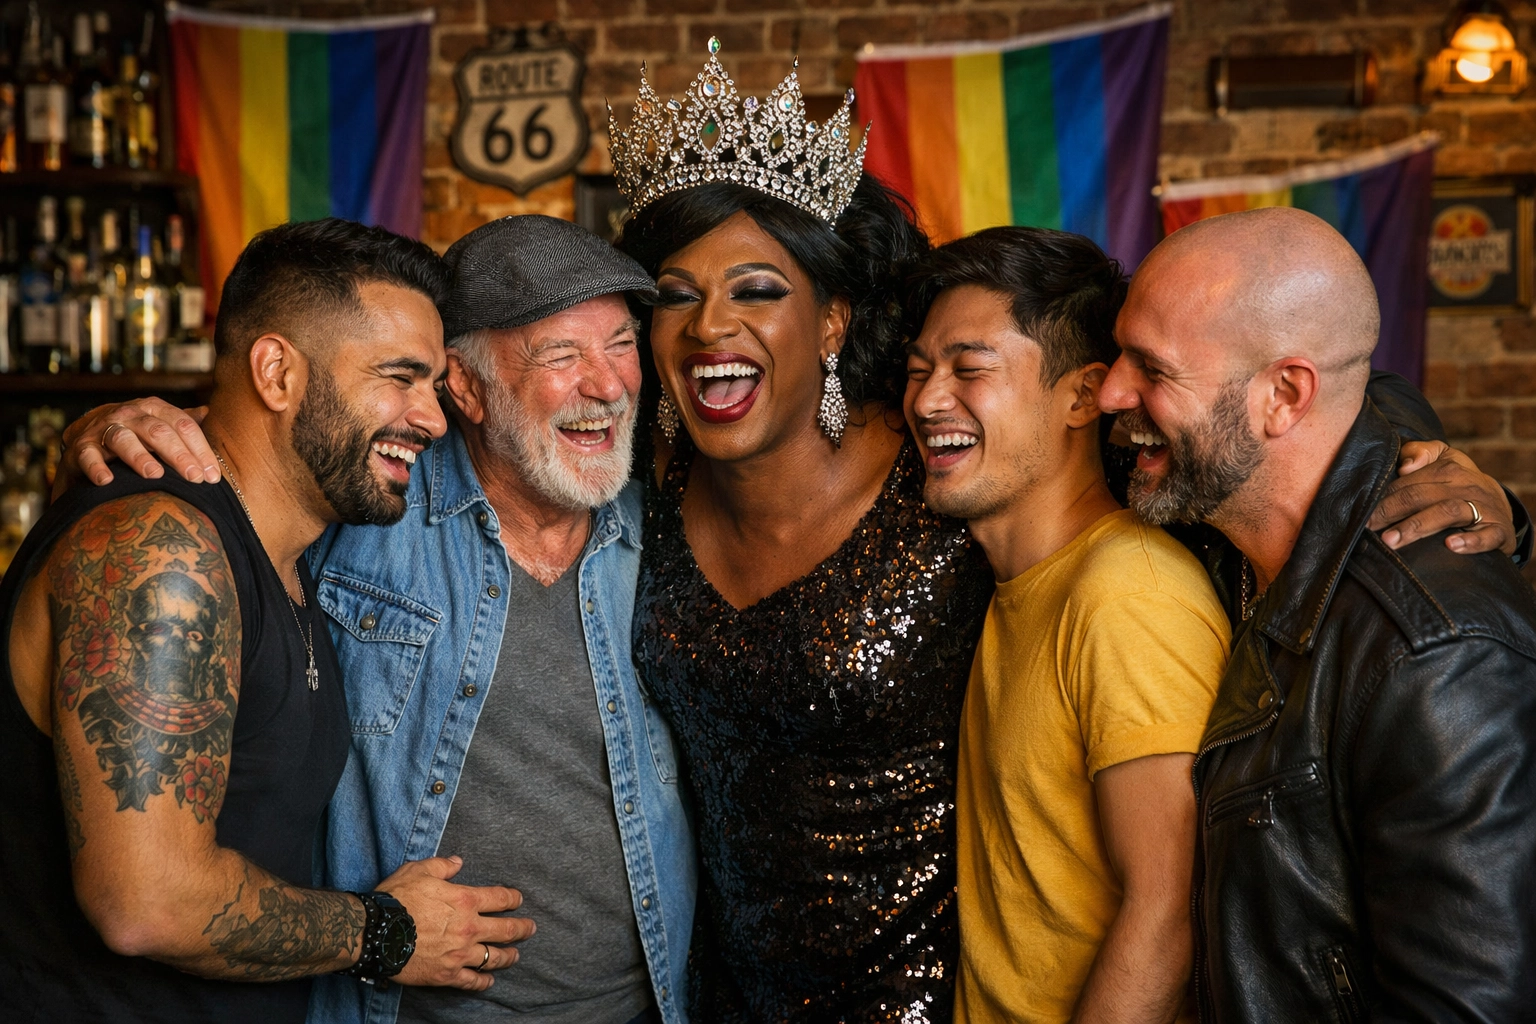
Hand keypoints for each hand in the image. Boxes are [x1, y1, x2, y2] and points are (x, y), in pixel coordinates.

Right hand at [59, 398, 216, 492]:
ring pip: (124, 439)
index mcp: (154, 408)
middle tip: (194, 478)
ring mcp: (104, 428)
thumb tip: (208, 412)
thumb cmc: (134, 432)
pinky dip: (96, 467)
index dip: (200, 450)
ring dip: (140, 457)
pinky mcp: (82, 447)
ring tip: (155, 475)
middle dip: (178, 455)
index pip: (183, 425)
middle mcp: (130, 414)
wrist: (86, 433)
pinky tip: (107, 481)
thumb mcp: (159, 422)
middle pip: (158, 431)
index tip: (213, 476)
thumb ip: (183, 422)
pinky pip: (88, 455)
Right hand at [376, 856, 534, 991]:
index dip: (513, 899)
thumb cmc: (397, 899)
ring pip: (493, 957)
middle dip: (522, 929)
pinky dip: (482, 982)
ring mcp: (459, 954)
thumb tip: (457, 862)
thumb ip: (442, 866)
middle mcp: (469, 928)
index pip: (500, 899)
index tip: (519, 900)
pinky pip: (471, 981)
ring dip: (508, 956)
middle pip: (505, 930)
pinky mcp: (446, 974)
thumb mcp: (419, 871)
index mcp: (465, 900)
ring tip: (515, 955)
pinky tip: (489, 981)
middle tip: (531, 929)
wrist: (376, 933)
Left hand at [1368, 441, 1515, 555]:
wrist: (1500, 505)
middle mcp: (1468, 486)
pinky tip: (1451, 546)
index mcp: (1450, 468)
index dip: (1384, 496)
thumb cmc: (1460, 483)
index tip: (1362, 511)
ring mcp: (1485, 508)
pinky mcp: (1500, 531)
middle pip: (1423, 495)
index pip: (1410, 481)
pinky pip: (1489, 535)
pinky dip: (1471, 541)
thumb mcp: (1444, 459)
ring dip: (1418, 526)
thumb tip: (1405, 465)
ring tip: (1392, 540)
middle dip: (1392, 511)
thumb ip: (1421, 452)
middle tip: (1368, 527)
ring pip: (1449, 512)